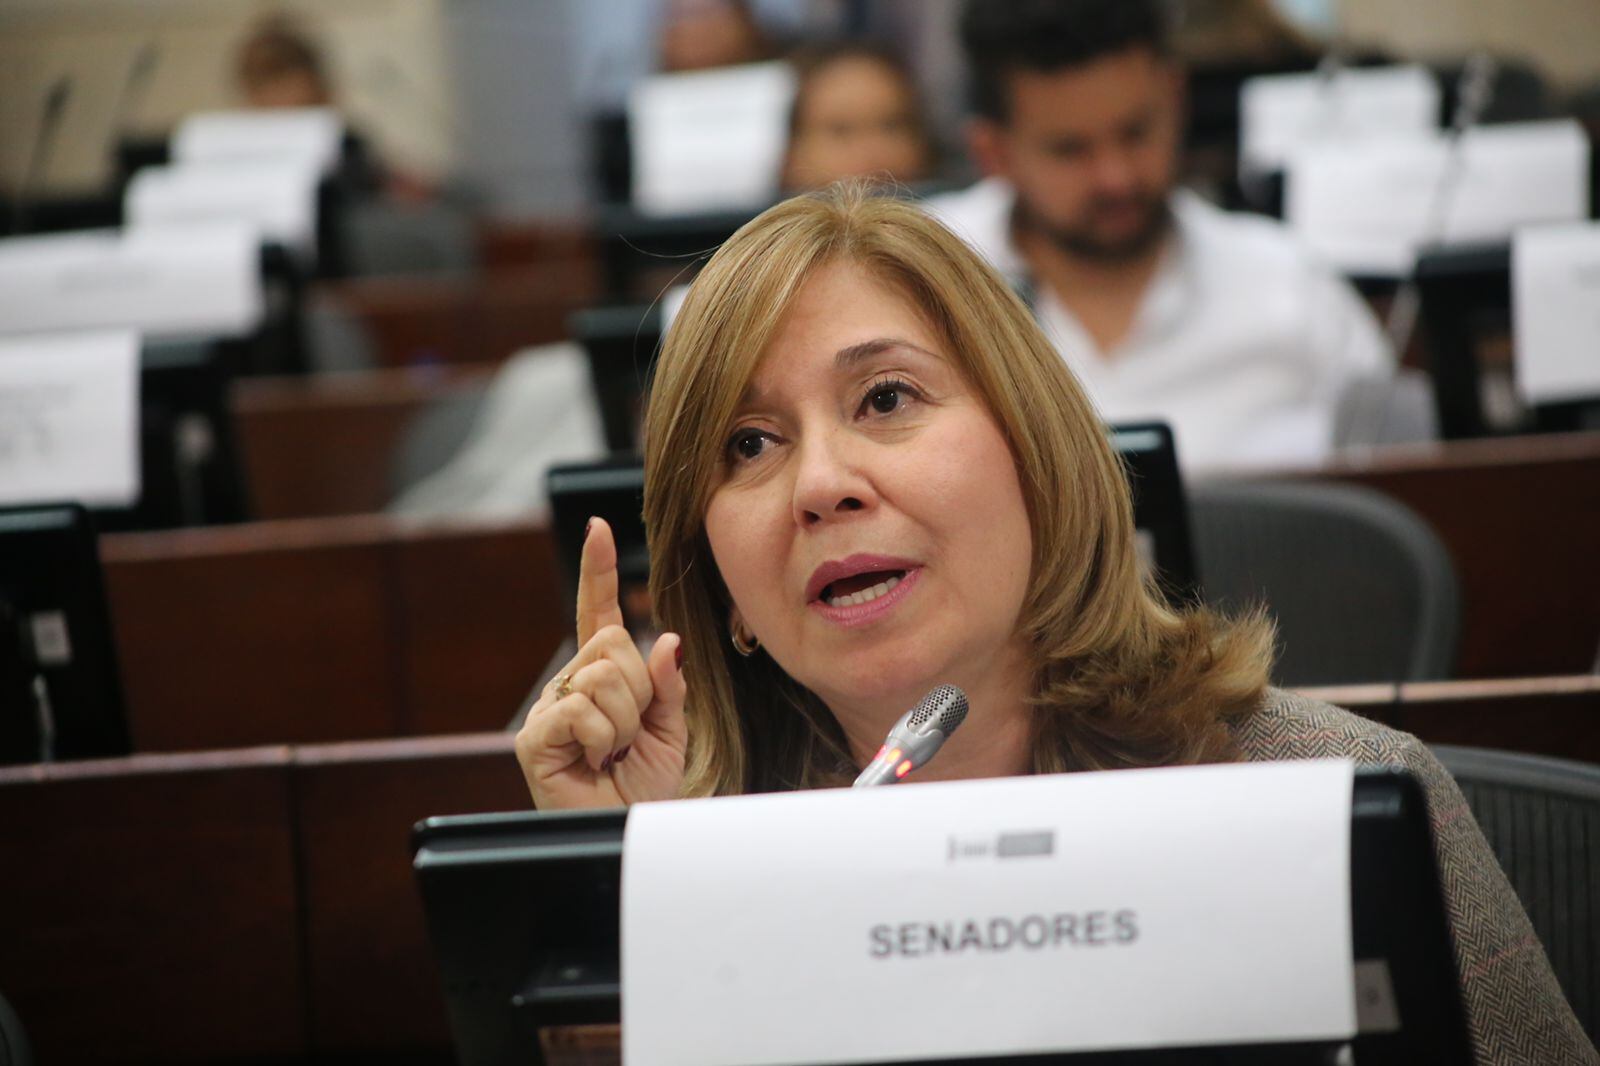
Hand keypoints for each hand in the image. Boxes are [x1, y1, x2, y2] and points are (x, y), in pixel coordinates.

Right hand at [515, 518, 687, 807]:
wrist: (632, 834)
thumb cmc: (645, 788)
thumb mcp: (671, 730)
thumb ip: (667, 685)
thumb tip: (666, 641)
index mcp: (602, 677)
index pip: (601, 615)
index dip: (598, 570)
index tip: (598, 528)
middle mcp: (570, 685)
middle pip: (612, 643)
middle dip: (639, 690)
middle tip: (631, 735)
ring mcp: (548, 709)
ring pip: (602, 674)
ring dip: (624, 721)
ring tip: (613, 754)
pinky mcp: (534, 738)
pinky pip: (580, 709)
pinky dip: (601, 738)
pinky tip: (594, 762)